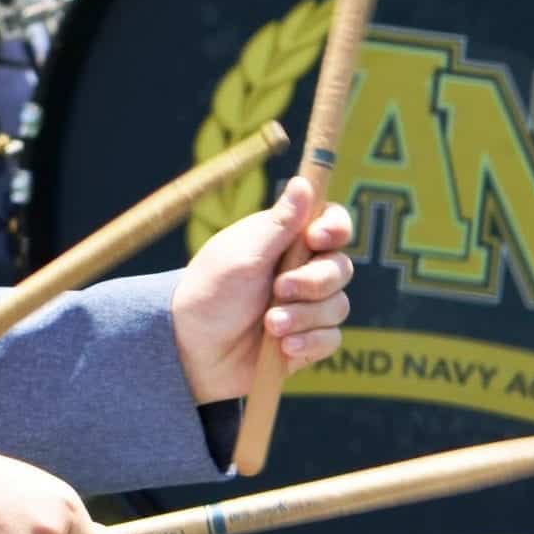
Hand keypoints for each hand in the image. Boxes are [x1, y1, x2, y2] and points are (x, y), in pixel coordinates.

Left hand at [171, 179, 353, 404]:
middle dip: (314, 281)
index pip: (331, 223)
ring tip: (270, 325)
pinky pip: (331, 338)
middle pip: (341, 267)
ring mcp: (307, 307)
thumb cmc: (210, 293)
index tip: (318, 238)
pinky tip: (283, 347)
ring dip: (304, 316)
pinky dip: (308, 342)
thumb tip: (303, 182)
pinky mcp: (308, 340)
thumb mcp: (242, 255)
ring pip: (338, 306)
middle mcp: (302, 271)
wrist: (192, 351)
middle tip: (279, 289)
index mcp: (287, 241)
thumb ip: (279, 224)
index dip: (336, 228)